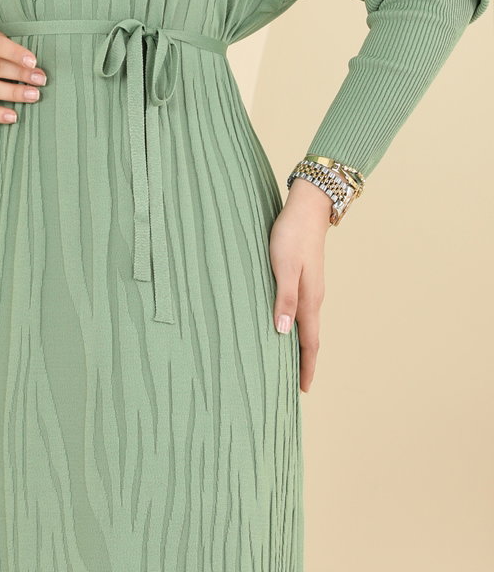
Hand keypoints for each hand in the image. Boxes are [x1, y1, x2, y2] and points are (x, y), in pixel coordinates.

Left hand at [268, 177, 331, 392]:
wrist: (307, 207)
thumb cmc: (291, 235)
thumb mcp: (283, 266)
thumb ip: (283, 298)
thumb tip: (283, 332)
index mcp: (310, 299)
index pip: (310, 342)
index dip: (306, 367)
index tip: (302, 390)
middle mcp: (314, 297)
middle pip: (311, 337)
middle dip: (305, 362)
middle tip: (296, 385)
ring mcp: (311, 286)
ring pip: (307, 324)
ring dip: (301, 344)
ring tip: (290, 361)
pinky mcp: (306, 276)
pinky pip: (303, 309)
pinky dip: (297, 325)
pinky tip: (286, 324)